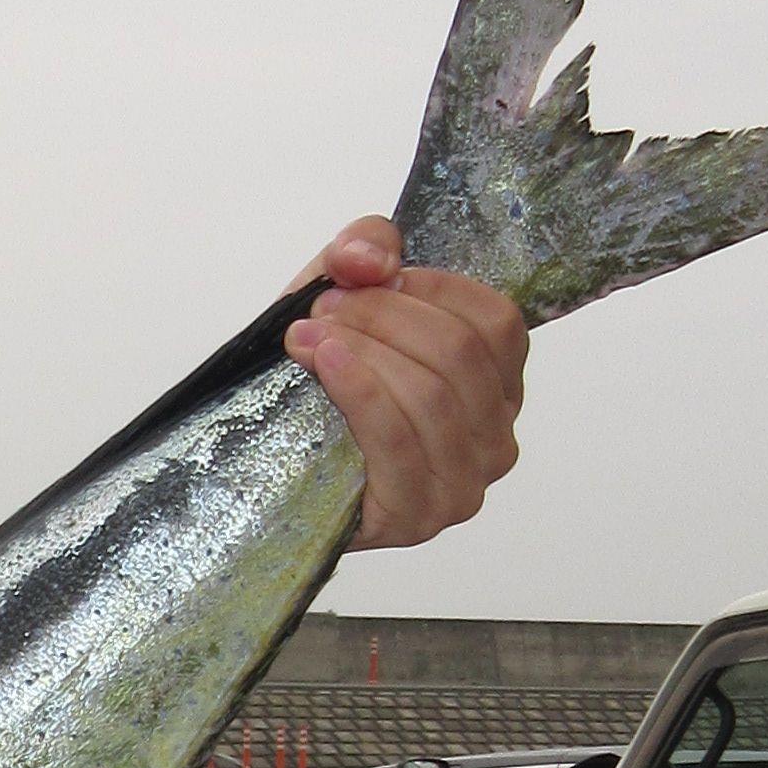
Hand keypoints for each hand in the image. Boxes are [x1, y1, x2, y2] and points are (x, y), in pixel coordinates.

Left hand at [284, 219, 525, 550]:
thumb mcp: (345, 297)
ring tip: (306, 336)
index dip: (431, 288)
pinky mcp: (416, 518)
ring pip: (431, 395)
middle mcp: (495, 440)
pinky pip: (398, 442)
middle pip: (459, 354)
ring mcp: (462, 486)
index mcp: (499, 386)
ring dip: (365, 351)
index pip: (496, 322)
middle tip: (322, 307)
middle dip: (384, 317)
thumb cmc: (324, 384)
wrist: (268, 466)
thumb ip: (365, 249)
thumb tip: (369, 257)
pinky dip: (360, 392)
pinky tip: (325, 364)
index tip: (366, 278)